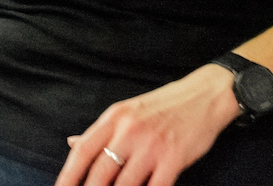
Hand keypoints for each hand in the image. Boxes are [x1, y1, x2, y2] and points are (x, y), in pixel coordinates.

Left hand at [55, 64, 241, 185]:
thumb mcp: (126, 111)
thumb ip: (101, 130)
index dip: (69, 174)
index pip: (83, 150)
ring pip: (126, 184)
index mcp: (114, 118)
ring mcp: (152, 145)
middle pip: (101, 171)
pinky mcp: (175, 158)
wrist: (204, 95)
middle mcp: (129, 131)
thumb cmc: (162, 106)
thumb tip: (72, 144)